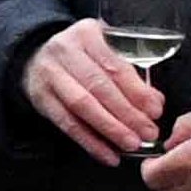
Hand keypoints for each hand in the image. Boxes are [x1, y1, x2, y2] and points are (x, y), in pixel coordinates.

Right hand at [25, 18, 166, 163]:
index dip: (136, 91)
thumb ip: (131, 73)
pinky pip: (67, 124)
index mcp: (87, 34)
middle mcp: (65, 51)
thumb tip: (155, 102)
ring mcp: (50, 75)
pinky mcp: (40, 98)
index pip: (114, 66)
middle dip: (127, 113)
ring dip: (109, 129)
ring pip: (82, 106)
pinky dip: (90, 142)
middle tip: (148, 133)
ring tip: (131, 145)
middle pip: (98, 87)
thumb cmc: (82, 55)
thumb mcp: (106, 50)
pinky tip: (109, 156)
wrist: (36, 56)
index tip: (155, 111)